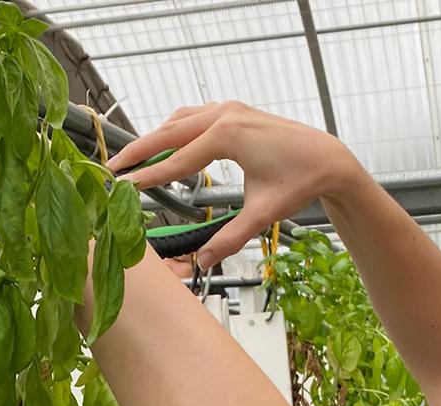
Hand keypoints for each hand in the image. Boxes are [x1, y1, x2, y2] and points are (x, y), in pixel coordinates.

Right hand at [106, 101, 359, 268]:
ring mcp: (229, 108)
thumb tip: (204, 262)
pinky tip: (167, 143)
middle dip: (139, 150)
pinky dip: (176, 129)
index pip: (177, 160)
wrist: (328, 159)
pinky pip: (195, 116)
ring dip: (155, 137)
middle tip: (112, 167)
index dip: (149, 176)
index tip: (124, 186)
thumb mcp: (263, 214)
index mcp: (228, 136)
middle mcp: (225, 115)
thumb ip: (231, 238)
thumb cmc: (299, 182)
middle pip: (169, 132)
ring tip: (133, 158)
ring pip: (180, 120)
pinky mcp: (234, 111)